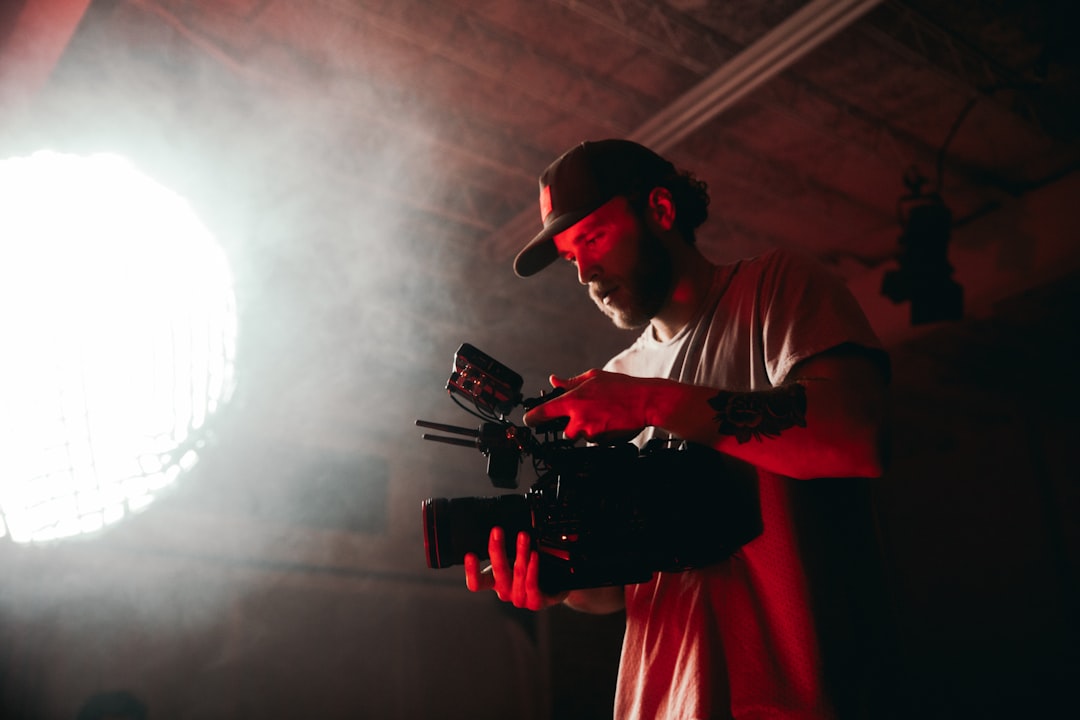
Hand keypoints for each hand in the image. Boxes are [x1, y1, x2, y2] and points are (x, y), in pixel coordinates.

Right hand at [464, 527, 566, 610]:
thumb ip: (505, 547)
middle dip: (496, 549)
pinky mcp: (535, 602)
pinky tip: (534, 555)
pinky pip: (532, 583)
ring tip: (523, 536)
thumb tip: (499, 521)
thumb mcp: (513, 558)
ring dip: (520, 552)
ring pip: (517, 573)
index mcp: (494, 582)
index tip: (469, 554)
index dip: (471, 571)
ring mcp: (519, 598)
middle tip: (497, 531)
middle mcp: (504, 591)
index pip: (476, 582)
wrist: (553, 589)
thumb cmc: (528, 571)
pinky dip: (532, 568)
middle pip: (496, 571)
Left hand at [523, 370, 654, 442]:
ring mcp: (590, 433)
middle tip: (588, 414)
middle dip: (573, 426)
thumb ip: (570, 383)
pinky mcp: (602, 443)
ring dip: (588, 429)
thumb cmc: (621, 388)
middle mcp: (578, 419)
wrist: (646, 402)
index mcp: (573, 401)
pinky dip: (601, 434)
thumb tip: (554, 381)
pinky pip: (596, 441)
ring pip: (582, 436)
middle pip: (565, 432)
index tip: (529, 421)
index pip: (542, 413)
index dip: (532, 418)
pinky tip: (611, 422)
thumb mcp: (593, 377)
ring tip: (604, 416)